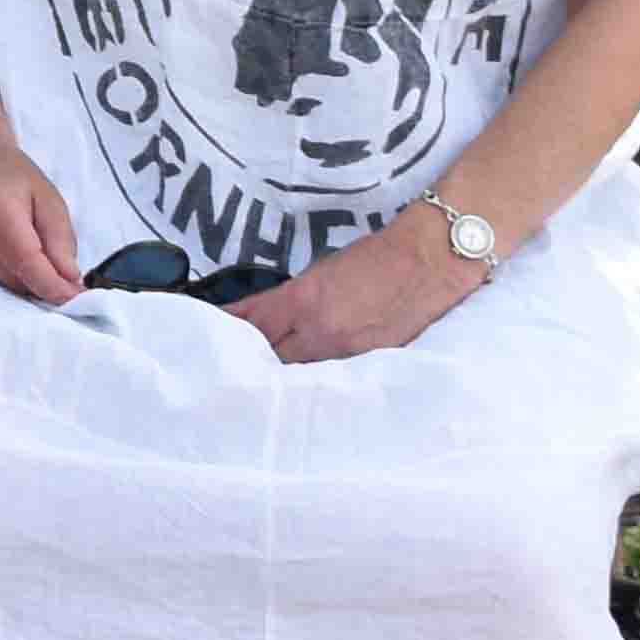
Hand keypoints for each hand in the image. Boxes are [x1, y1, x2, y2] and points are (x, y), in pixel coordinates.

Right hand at [0, 143, 82, 304]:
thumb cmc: (12, 177)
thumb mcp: (49, 198)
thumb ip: (61, 238)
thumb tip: (69, 278)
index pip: (26, 261)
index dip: (53, 286)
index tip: (76, 297)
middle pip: (15, 278)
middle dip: (42, 282)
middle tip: (58, 271)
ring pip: (1, 284)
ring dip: (22, 279)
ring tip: (23, 250)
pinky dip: (2, 276)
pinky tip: (2, 252)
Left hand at [228, 216, 479, 365]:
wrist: (431, 258)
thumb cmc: (377, 256)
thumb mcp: (322, 271)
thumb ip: (293, 300)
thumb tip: (271, 320)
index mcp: (303, 301)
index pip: (251, 323)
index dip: (229, 331)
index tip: (207, 333)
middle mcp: (321, 331)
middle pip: (270, 355)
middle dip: (250, 358)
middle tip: (230, 362)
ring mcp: (348, 351)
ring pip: (301, 371)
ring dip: (282, 372)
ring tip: (262, 378)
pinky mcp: (373, 362)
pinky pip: (334, 375)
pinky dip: (317, 378)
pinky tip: (306, 384)